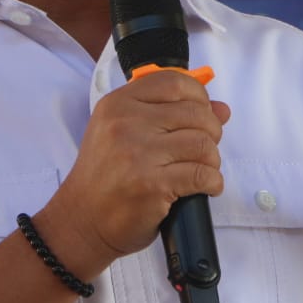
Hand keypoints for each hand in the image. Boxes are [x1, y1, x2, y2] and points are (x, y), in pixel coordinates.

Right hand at [45, 70, 230, 270]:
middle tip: (203, 149)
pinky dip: (212, 182)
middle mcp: (126, 124)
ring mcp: (139, 154)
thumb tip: (222, 109)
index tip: (202, 113)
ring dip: (212, 160)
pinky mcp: (152, 185)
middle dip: (211, 132)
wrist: (81, 221)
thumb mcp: (126, 134)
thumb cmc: (105, 177)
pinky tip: (205, 187)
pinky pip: (202, 175)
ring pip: (203, 144)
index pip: (174, 81)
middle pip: (196, 114)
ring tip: (201, 169)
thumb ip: (171, 114)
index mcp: (118, 104)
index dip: (199, 96)